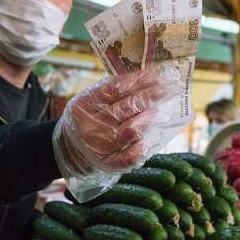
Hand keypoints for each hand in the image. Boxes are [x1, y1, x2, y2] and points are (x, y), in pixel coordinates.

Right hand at [54, 65, 183, 173]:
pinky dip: (143, 145)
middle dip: (149, 97)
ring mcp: (99, 147)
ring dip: (148, 119)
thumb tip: (150, 77)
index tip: (158, 75)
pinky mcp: (109, 164)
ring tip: (157, 111)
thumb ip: (114, 90)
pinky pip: (130, 156)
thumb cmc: (89, 119)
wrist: (71, 149)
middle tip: (167, 90)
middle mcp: (90, 126)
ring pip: (130, 131)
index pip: (115, 89)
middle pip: (125, 109)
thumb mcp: (92, 100)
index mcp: (84, 105)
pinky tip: (149, 137)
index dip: (139, 81)